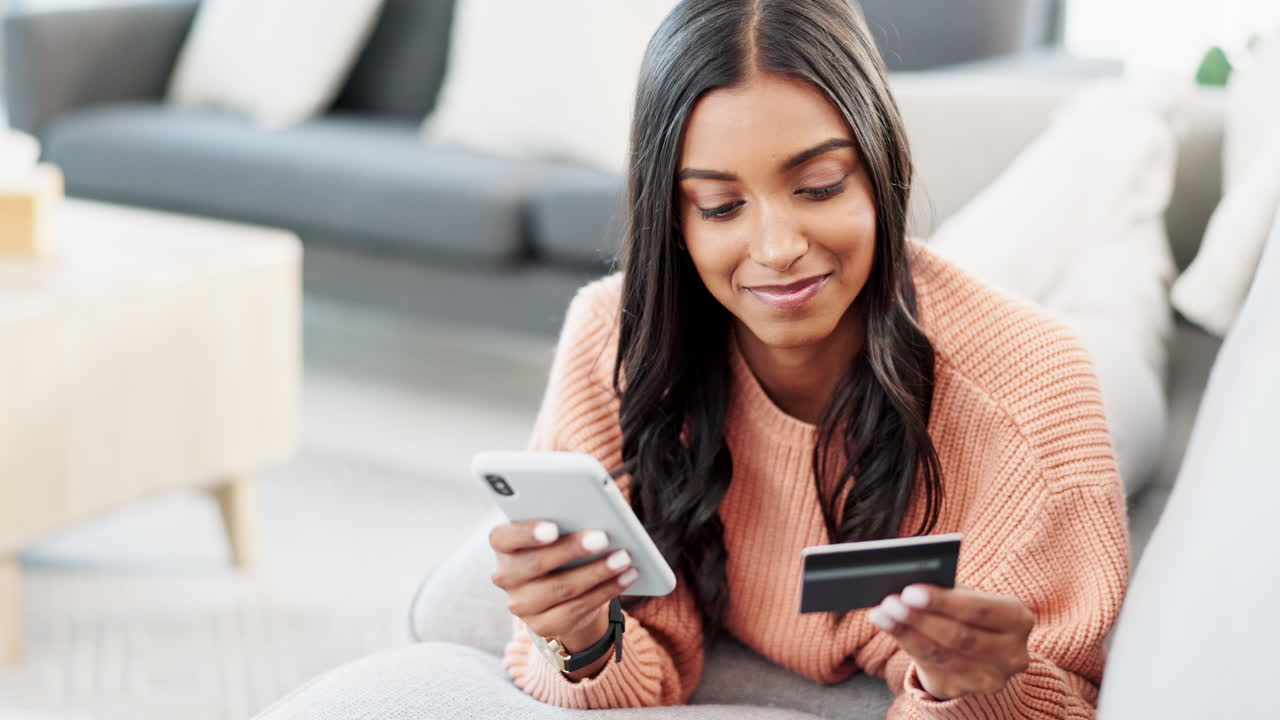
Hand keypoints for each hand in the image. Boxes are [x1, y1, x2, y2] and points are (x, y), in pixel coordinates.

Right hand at [489, 520, 637, 653]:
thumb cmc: (560, 543)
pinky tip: (626, 577)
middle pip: (536, 564)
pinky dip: (606, 590)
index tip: (554, 527)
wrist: (559, 589)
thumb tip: (595, 514)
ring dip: (597, 572)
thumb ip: (564, 518)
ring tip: (624, 558)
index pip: (503, 537)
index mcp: (503, 545)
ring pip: (561, 589)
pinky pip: (577, 609)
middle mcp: (505, 576)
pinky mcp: (543, 626)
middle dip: (572, 549)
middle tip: (603, 538)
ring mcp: (522, 605)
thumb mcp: (557, 529)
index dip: (527, 533)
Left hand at [867, 583, 1033, 700]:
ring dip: (905, 632)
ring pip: (941, 655)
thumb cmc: (971, 612)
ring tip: (882, 613)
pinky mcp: (964, 691)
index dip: (943, 602)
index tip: (910, 590)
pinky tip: (886, 625)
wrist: (983, 652)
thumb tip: (911, 581)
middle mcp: (1012, 654)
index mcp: (1018, 619)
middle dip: (920, 618)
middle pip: (959, 637)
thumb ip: (950, 589)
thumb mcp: (971, 597)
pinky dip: (904, 643)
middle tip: (890, 601)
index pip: (980, 610)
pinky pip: (929, 667)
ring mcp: (989, 678)